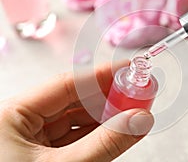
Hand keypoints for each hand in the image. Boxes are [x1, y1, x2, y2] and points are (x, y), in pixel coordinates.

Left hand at [0, 61, 153, 160]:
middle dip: (108, 97)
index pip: (65, 85)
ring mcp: (33, 140)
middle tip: (137, 93)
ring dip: (106, 116)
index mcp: (12, 116)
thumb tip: (138, 120)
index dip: (100, 75)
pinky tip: (117, 129)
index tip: (128, 70)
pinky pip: (75, 137)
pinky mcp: (43, 155)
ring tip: (133, 111)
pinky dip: (98, 134)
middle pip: (73, 100)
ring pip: (77, 119)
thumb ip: (104, 144)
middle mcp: (22, 123)